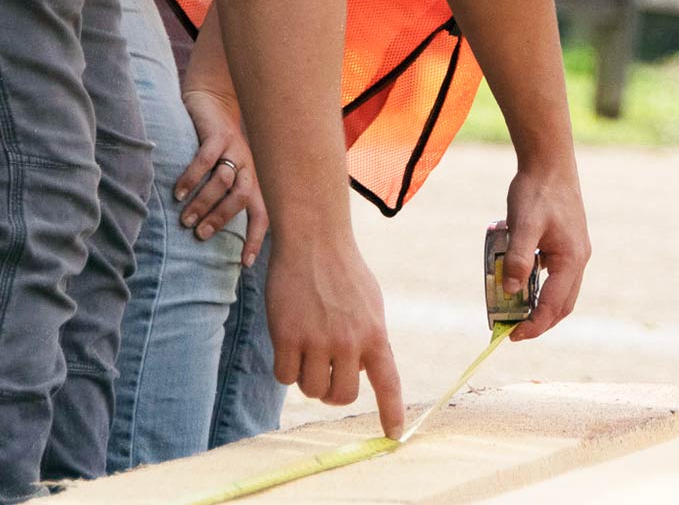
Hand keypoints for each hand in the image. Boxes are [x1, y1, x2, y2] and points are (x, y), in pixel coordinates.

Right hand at [177, 86, 267, 265]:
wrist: (214, 100)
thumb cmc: (220, 145)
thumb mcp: (228, 170)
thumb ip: (226, 195)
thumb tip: (210, 232)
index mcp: (254, 178)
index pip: (263, 212)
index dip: (256, 238)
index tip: (244, 264)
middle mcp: (249, 165)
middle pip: (242, 198)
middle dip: (221, 219)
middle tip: (199, 235)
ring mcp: (234, 149)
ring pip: (223, 181)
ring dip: (203, 202)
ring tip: (185, 218)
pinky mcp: (218, 134)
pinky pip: (206, 159)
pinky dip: (192, 177)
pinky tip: (179, 191)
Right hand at [267, 229, 402, 435]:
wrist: (314, 241)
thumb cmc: (343, 272)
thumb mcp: (370, 305)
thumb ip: (369, 339)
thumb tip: (365, 369)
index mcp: (375, 334)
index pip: (388, 382)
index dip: (391, 412)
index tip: (393, 437)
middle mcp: (349, 342)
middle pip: (341, 396)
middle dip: (333, 392)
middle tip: (327, 375)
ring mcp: (317, 340)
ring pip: (311, 389)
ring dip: (307, 379)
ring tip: (307, 351)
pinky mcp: (287, 336)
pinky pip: (285, 376)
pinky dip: (286, 368)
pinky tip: (288, 344)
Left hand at [499, 160, 590, 342]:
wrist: (549, 161)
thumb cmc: (536, 191)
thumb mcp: (523, 225)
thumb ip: (519, 259)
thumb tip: (512, 291)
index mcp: (572, 259)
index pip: (554, 305)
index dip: (534, 325)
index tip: (512, 336)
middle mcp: (578, 258)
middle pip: (563, 304)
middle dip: (541, 322)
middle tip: (514, 331)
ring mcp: (575, 250)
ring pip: (562, 290)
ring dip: (542, 305)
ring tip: (517, 312)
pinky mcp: (567, 241)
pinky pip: (558, 274)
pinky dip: (543, 287)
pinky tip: (524, 281)